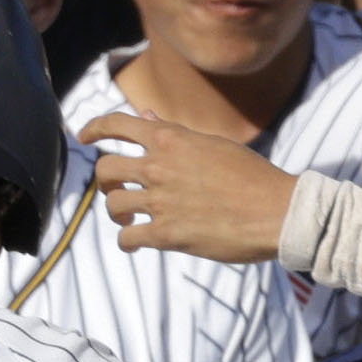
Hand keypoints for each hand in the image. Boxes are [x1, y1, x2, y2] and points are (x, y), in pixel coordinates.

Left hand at [86, 118, 293, 266]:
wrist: (277, 211)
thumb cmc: (252, 176)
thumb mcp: (213, 145)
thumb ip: (176, 133)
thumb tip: (148, 118)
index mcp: (171, 139)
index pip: (116, 125)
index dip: (94, 128)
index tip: (83, 135)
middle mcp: (159, 167)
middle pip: (106, 169)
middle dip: (106, 180)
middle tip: (115, 189)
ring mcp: (161, 202)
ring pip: (113, 204)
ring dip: (116, 210)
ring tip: (129, 216)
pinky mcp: (168, 234)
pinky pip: (128, 238)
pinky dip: (126, 241)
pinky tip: (135, 242)